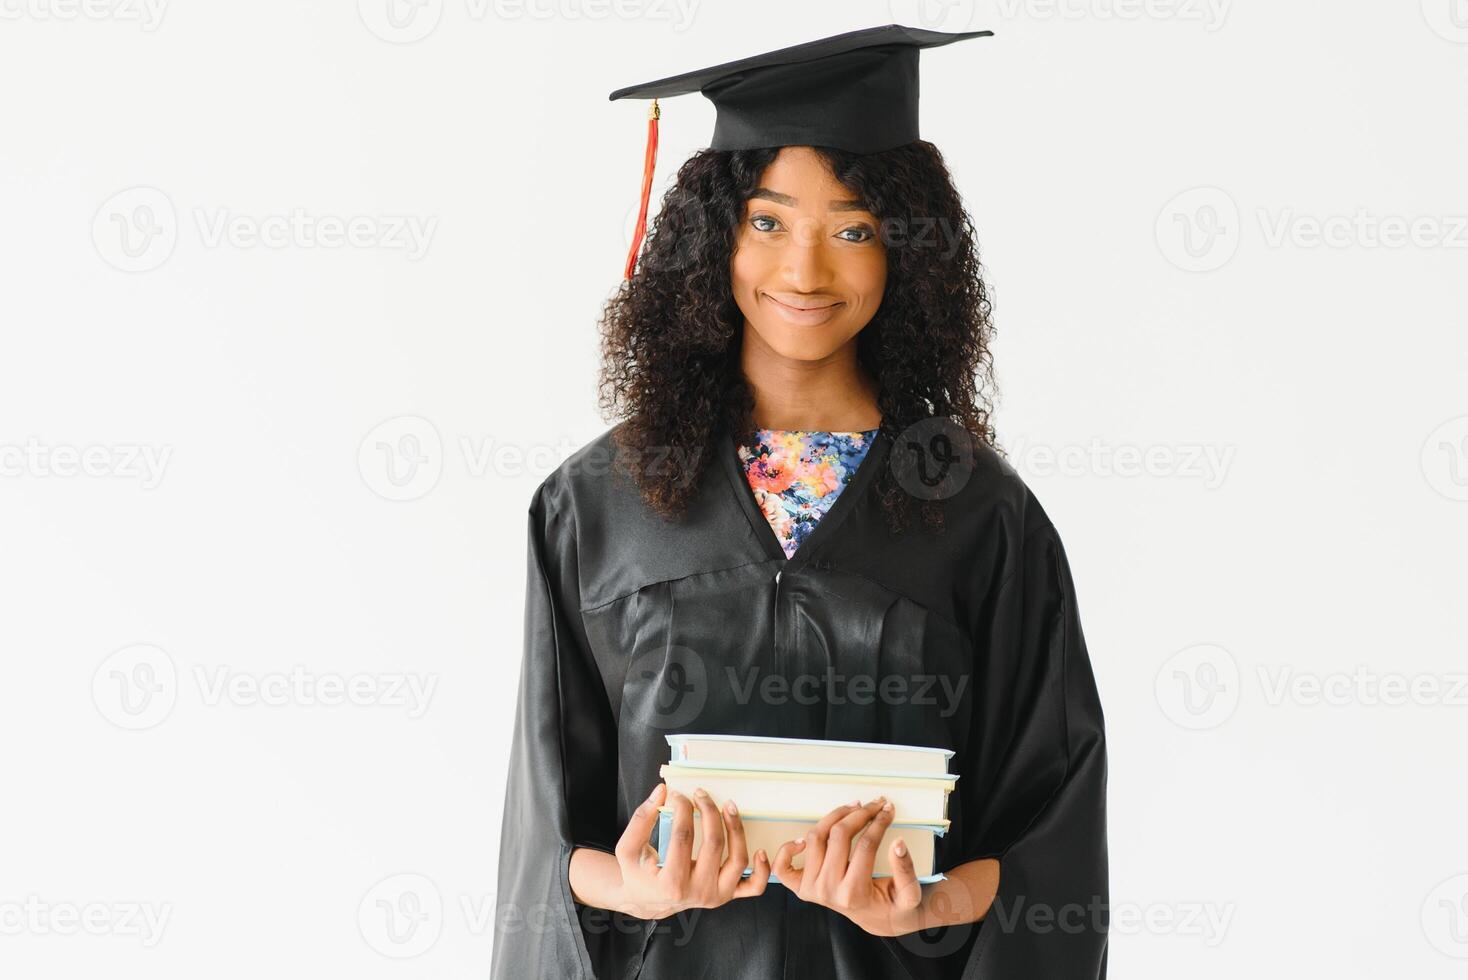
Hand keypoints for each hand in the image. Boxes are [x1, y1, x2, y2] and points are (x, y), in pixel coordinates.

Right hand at [608, 782, 770, 919]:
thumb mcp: (628, 848)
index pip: (683, 836)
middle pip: (714, 844)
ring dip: (737, 829)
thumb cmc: (637, 874)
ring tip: (729, 806)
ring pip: (738, 860)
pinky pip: (754, 887)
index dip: (681, 809)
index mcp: (672, 883)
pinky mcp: (727, 895)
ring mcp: (716, 896)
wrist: (647, 902)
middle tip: (701, 794)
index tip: (677, 795)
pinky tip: (760, 849)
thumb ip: (641, 818)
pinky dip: (763, 870)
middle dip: (709, 811)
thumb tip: (662, 791)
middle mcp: (698, 892)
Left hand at [771, 797, 925, 936]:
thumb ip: (906, 870)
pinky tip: (804, 839)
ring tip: (852, 809)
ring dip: (834, 817)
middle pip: (839, 836)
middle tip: (874, 804)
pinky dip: (787, 850)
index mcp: (854, 894)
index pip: (865, 845)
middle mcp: (828, 891)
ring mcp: (812, 888)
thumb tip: (898, 843)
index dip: (879, 822)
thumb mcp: (909, 895)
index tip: (887, 810)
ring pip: (816, 837)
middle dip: (860, 814)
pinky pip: (782, 868)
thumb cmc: (893, 906)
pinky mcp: (802, 887)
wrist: (877, 919)